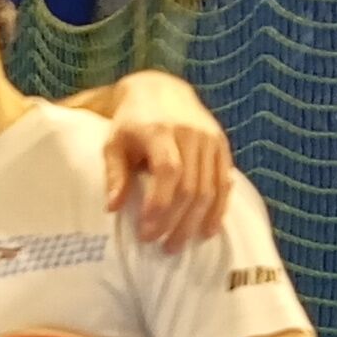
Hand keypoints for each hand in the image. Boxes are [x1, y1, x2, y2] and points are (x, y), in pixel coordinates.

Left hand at [97, 74, 231, 250]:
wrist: (160, 90)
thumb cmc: (130, 123)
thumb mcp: (114, 144)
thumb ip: (115, 175)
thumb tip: (113, 208)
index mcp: (160, 131)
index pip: (168, 172)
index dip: (159, 206)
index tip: (145, 231)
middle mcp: (190, 134)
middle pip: (190, 186)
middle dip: (175, 222)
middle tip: (162, 247)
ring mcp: (209, 139)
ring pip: (209, 189)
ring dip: (195, 222)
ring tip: (179, 244)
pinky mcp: (221, 145)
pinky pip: (223, 182)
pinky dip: (217, 209)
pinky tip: (207, 230)